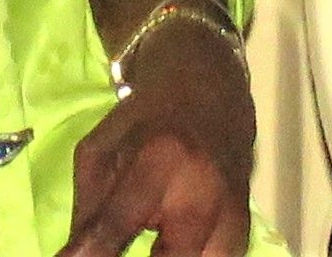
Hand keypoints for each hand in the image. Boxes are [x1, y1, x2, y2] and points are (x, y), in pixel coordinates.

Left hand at [59, 16, 252, 256]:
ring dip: (172, 256)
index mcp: (160, 159)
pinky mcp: (244, 229)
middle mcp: (204, 190)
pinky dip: (192, 255)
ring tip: (150, 242)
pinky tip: (168, 244)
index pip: (117, 224)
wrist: (209, 90)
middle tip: (111, 250)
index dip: (89, 255)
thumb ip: (87, 211)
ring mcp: (232, 212)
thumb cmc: (145, 121)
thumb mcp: (99, 150)